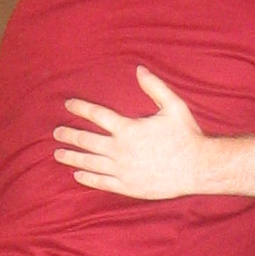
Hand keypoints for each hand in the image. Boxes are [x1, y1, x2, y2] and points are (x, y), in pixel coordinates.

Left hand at [54, 68, 211, 197]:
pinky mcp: (127, 186)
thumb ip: (155, 87)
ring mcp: (122, 170)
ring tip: (58, 154)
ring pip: (89, 162)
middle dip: (68, 135)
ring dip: (71, 157)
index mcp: (128, 128)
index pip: (96, 115)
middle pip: (86, 140)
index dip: (80, 107)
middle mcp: (120, 149)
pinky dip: (87, 178)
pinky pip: (101, 182)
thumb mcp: (174, 106)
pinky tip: (77, 175)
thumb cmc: (187, 136)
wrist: (197, 168)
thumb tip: (140, 69)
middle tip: (56, 133)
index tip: (68, 104)